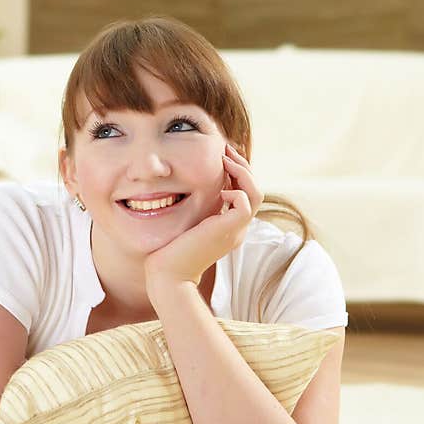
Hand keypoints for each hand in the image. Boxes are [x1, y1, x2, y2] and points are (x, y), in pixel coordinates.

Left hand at [143, 142, 263, 291]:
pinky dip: (236, 190)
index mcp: (228, 226)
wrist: (168, 275)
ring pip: (255, 194)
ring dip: (242, 172)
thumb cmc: (169, 251)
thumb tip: (188, 184)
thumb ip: (194, 209)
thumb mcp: (184, 223)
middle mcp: (236, 228)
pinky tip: (220, 189)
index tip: (222, 154)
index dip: (237, 172)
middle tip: (225, 148)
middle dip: (241, 166)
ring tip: (225, 159)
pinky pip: (245, 203)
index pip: (244, 193)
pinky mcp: (228, 231)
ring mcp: (235, 231)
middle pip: (254, 190)